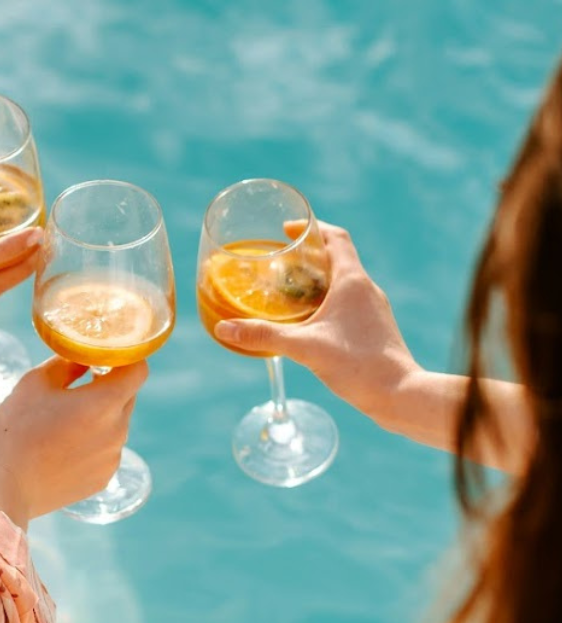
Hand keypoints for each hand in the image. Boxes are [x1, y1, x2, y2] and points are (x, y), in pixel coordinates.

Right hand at [0, 356, 149, 527]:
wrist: (3, 488)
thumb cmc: (16, 431)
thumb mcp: (34, 383)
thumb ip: (66, 363)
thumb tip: (82, 356)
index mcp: (104, 404)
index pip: (138, 370)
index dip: (126, 357)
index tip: (106, 355)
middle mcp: (117, 432)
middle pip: (126, 396)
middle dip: (108, 385)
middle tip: (78, 383)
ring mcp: (112, 458)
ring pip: (114, 424)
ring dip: (98, 416)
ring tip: (61, 421)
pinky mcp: (102, 479)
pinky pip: (105, 449)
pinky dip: (91, 442)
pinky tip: (61, 447)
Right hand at [213, 223, 420, 422]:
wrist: (398, 394)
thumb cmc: (357, 366)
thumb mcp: (304, 347)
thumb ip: (263, 336)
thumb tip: (224, 328)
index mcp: (352, 281)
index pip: (336, 238)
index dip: (312, 228)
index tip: (287, 230)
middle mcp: (366, 289)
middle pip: (338, 257)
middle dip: (309, 255)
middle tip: (280, 261)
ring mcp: (373, 308)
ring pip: (344, 281)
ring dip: (318, 278)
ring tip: (289, 289)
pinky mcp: (374, 327)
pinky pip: (349, 302)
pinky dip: (328, 300)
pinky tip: (310, 319)